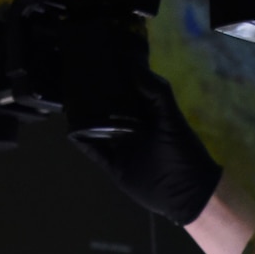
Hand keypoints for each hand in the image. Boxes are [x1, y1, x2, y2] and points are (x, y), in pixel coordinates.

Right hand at [67, 70, 222, 225]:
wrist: (186, 192)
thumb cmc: (183, 152)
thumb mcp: (171, 117)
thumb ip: (156, 92)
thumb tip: (131, 65)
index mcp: (146, 113)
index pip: (126, 90)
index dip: (114, 77)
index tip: (98, 61)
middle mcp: (131, 127)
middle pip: (108, 108)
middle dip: (95, 96)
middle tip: (76, 79)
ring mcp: (121, 146)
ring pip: (97, 128)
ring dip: (85, 118)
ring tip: (68, 101)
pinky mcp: (114, 165)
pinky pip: (94, 151)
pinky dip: (82, 141)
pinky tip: (71, 130)